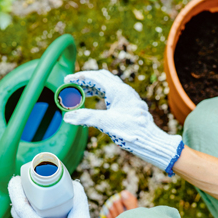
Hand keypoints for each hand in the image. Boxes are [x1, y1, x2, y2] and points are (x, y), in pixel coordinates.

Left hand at [9, 177, 100, 217]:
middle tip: (24, 183)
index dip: (15, 191)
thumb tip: (74, 184)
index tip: (16, 179)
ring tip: (27, 194)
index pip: (20, 207)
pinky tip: (32, 211)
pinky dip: (25, 217)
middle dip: (17, 196)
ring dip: (20, 207)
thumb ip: (79, 200)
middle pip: (17, 214)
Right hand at [63, 69, 182, 175]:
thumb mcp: (106, 123)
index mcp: (118, 90)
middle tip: (72, 85)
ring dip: (93, 87)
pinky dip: (101, 94)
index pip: (95, 77)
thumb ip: (86, 117)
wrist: (151, 140)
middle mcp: (125, 90)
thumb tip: (67, 117)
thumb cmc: (131, 131)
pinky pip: (114, 93)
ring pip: (108, 85)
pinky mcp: (130, 105)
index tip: (67, 80)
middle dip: (85, 80)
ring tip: (81, 93)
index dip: (79, 77)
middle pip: (102, 78)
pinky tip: (97, 103)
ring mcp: (129, 97)